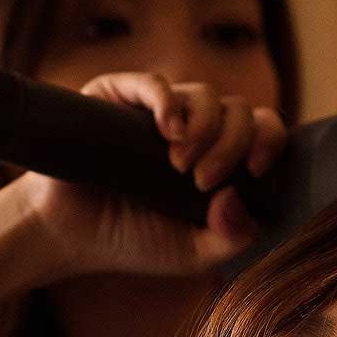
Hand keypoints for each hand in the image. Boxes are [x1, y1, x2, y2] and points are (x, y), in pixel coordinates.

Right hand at [7, 71, 286, 280]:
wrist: (68, 235)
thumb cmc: (131, 241)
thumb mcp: (192, 253)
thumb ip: (231, 238)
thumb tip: (237, 196)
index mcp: (217, 157)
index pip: (262, 130)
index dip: (269, 142)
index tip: (253, 170)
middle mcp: (193, 127)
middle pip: (240, 111)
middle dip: (233, 144)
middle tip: (202, 181)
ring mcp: (157, 110)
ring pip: (206, 95)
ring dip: (204, 129)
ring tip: (177, 166)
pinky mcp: (119, 96)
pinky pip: (155, 83)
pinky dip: (169, 102)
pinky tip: (167, 131)